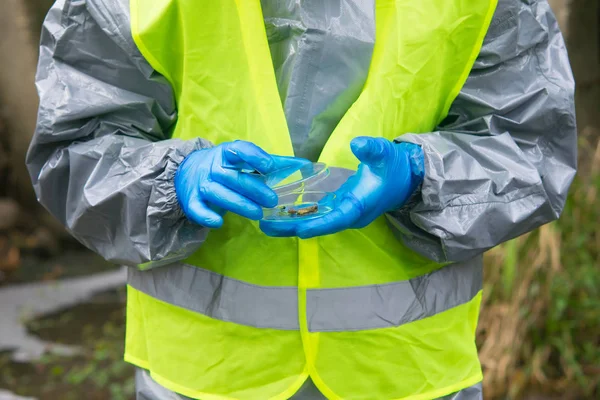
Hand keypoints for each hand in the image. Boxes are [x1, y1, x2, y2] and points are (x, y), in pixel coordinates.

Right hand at [175, 140, 303, 227]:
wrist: (190, 174)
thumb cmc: (228, 168)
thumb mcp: (247, 162)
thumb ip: (274, 165)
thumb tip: (306, 166)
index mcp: (228, 153)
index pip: (239, 150)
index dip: (254, 156)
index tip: (269, 166)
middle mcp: (213, 166)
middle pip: (232, 177)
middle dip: (253, 188)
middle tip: (272, 200)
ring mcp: (202, 183)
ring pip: (217, 193)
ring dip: (238, 203)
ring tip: (257, 214)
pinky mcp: (192, 201)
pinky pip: (197, 209)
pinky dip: (206, 216)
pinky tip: (218, 223)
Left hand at [260, 137, 423, 237]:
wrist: (402, 177)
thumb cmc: (393, 166)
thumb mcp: (384, 153)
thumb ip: (371, 149)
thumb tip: (357, 144)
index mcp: (360, 206)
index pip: (338, 218)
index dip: (319, 225)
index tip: (298, 230)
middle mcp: (349, 215)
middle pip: (319, 225)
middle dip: (294, 228)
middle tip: (266, 227)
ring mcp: (343, 213)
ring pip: (315, 222)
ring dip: (291, 224)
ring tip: (264, 223)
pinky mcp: (338, 208)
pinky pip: (316, 215)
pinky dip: (298, 215)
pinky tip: (277, 212)